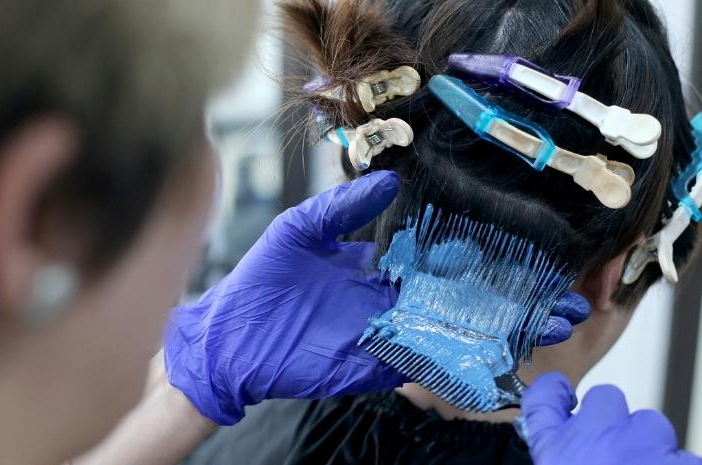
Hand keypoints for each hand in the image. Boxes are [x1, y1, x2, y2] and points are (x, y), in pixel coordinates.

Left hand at [165, 171, 591, 425]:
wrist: (227, 335)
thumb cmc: (260, 279)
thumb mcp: (301, 228)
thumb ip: (343, 207)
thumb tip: (386, 178)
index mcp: (376, 273)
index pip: (437, 266)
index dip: (477, 261)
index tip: (518, 252)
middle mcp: (388, 306)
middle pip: (457, 305)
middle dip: (506, 304)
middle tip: (557, 299)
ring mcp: (384, 338)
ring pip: (450, 336)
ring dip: (497, 335)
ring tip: (546, 328)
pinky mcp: (371, 367)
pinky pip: (420, 366)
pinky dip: (459, 365)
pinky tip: (499, 361)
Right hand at [520, 372, 701, 464]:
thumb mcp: (551, 464)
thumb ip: (553, 447)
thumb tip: (556, 432)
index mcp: (557, 446)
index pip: (545, 396)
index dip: (554, 391)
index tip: (562, 396)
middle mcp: (596, 437)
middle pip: (606, 399)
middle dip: (611, 420)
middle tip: (612, 451)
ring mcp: (642, 446)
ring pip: (650, 424)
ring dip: (648, 445)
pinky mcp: (680, 462)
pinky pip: (682, 455)